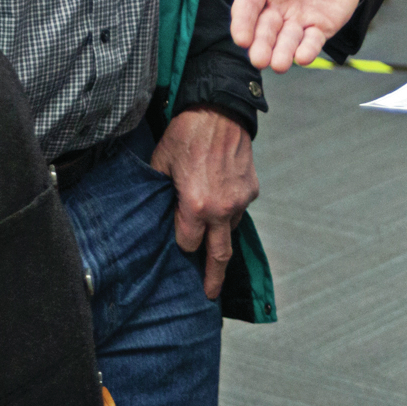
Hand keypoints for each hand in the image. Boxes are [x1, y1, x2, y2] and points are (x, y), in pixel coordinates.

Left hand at [149, 106, 260, 299]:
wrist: (221, 110)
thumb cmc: (187, 134)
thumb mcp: (161, 162)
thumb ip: (159, 192)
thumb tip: (154, 207)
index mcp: (196, 206)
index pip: (188, 244)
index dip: (181, 241)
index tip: (177, 237)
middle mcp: (221, 209)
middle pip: (219, 256)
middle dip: (213, 279)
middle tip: (209, 295)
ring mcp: (240, 200)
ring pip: (230, 231)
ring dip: (220, 234)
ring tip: (211, 232)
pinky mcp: (252, 189)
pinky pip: (240, 209)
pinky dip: (231, 210)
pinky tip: (221, 197)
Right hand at [230, 0, 363, 72]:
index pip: (247, 7)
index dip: (243, 23)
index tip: (241, 38)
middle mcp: (275, 6)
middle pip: (264, 30)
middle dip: (261, 45)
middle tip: (259, 60)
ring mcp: (296, 19)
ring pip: (286, 41)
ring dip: (281, 54)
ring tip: (279, 65)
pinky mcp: (318, 28)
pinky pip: (312, 42)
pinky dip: (307, 51)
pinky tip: (303, 57)